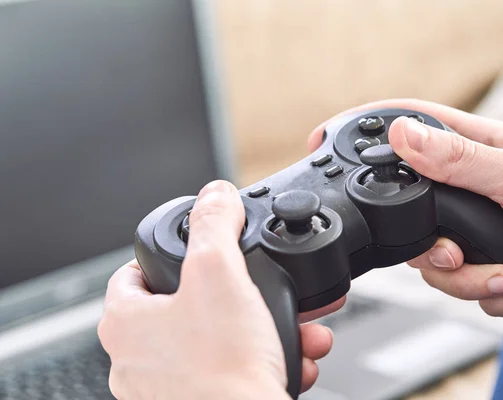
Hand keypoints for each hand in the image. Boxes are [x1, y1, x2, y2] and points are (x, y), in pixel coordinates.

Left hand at [98, 180, 344, 398]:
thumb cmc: (222, 368)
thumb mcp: (220, 273)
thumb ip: (214, 225)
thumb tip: (214, 195)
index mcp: (126, 322)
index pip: (135, 273)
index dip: (169, 257)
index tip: (197, 254)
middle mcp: (136, 359)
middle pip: (190, 307)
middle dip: (240, 298)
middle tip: (263, 294)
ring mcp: (164, 388)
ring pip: (219, 340)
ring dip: (261, 329)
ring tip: (294, 328)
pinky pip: (230, 371)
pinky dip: (261, 360)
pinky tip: (292, 358)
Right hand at [309, 99, 502, 321]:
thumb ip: (457, 160)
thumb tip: (401, 134)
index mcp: (476, 155)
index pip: (409, 131)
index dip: (367, 132)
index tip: (324, 142)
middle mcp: (472, 196)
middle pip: (411, 219)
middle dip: (432, 249)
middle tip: (456, 251)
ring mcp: (482, 236)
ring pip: (438, 269)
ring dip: (474, 280)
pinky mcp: (496, 273)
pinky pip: (473, 294)